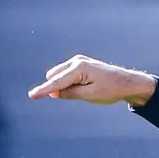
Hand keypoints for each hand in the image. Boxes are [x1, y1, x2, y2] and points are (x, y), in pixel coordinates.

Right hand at [28, 56, 156, 105]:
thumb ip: (70, 94)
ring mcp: (78, 61)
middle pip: (57, 77)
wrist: (127, 83)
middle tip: (83, 95)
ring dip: (66, 87)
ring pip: (61, 76)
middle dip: (58, 89)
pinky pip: (68, 75)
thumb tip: (53, 93)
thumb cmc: (110, 90)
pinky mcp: (81, 64)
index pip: (57, 82)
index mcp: (79, 68)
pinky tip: (86, 88)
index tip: (31, 95)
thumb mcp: (90, 96)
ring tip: (90, 91)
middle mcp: (77, 61)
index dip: (44, 90)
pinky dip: (70, 84)